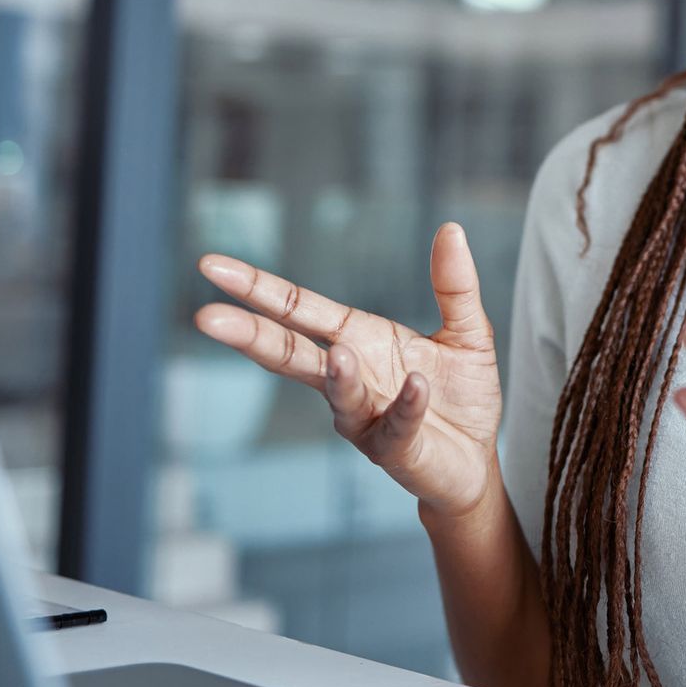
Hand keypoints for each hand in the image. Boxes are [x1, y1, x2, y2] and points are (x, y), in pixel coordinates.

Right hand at [193, 222, 502, 520]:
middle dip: (250, 335)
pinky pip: (397, 424)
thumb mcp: (466, 330)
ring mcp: (367, 416)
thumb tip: (450, 228)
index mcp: (359, 338)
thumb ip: (454, 284)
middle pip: (290, 352)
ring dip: (337, 376)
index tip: (211, 266)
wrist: (477, 458)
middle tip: (208, 318)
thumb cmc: (460, 394)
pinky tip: (417, 386)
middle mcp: (351, 376)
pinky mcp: (396, 448)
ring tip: (337, 353)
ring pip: (339, 395)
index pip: (298, 309)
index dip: (257, 288)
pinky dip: (406, 405)